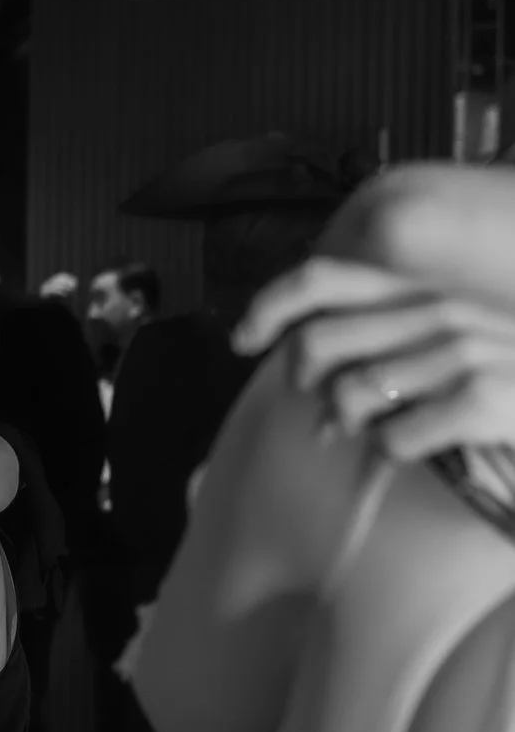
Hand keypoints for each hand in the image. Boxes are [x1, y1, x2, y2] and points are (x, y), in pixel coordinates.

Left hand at [234, 257, 514, 459]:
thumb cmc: (511, 374)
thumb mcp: (452, 336)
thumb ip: (388, 337)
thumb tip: (310, 375)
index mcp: (427, 289)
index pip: (323, 277)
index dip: (267, 308)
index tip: (242, 341)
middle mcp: (441, 311)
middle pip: (318, 342)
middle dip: (302, 383)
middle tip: (320, 407)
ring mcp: (464, 353)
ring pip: (350, 395)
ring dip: (348, 424)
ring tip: (368, 433)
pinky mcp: (484, 400)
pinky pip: (394, 437)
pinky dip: (391, 454)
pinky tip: (411, 451)